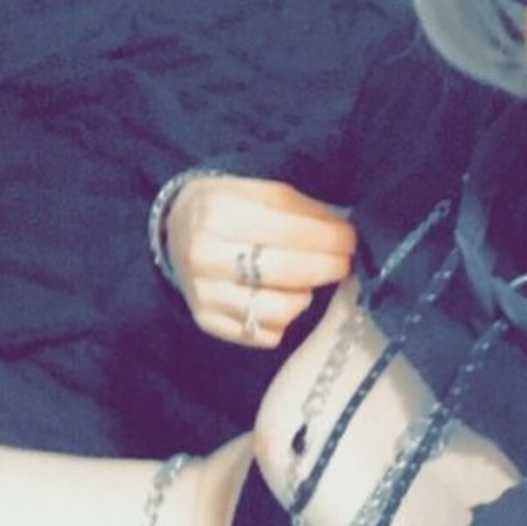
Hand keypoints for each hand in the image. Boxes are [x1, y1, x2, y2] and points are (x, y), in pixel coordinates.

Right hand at [166, 175, 355, 348]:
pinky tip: (283, 300)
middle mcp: (207, 255)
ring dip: (304, 298)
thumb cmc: (229, 207)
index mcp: (220, 213)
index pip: (291, 231)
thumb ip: (301, 210)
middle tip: (343, 263)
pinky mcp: (207, 320)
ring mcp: (205, 292)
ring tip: (308, 284)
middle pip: (287, 272)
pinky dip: (283, 321)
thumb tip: (342, 231)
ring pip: (277, 310)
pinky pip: (263, 334)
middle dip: (328, 267)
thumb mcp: (259, 191)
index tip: (350, 239)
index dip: (330, 238)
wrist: (176, 229)